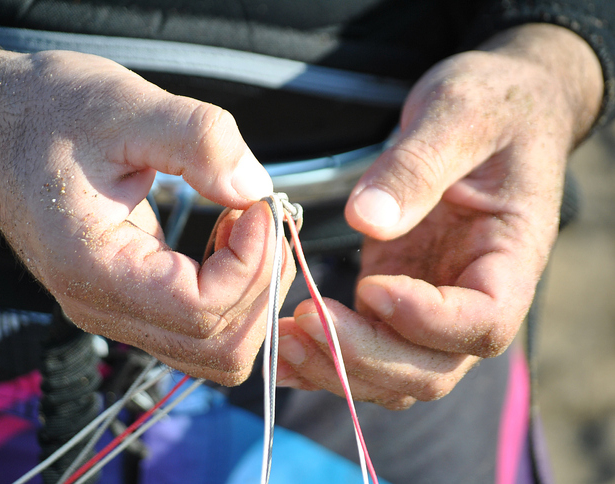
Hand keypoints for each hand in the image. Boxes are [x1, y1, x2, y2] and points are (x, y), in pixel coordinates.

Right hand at [0, 39, 294, 384]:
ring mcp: (114, 310)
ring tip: (243, 225)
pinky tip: (225, 236)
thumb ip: (197, 141)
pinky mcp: (127, 297)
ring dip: (248, 293)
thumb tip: (254, 188)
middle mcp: (102, 307)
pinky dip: (231, 291)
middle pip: (217, 348)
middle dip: (260, 283)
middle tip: (262, 216)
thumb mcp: (124, 107)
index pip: (204, 311)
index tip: (260, 206)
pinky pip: (197, 326)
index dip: (253, 264)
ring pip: (212, 349)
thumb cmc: (44, 112)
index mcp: (95, 269)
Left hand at [277, 24, 602, 406]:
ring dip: (338, 368)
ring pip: (395, 373)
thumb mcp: (459, 115)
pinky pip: (365, 346)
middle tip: (304, 319)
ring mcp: (432, 302)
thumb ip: (417, 167)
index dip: (427, 320)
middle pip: (431, 367)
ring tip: (281, 339)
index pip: (483, 321)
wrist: (491, 111)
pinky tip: (279, 347)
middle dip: (366, 356)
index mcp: (510, 257)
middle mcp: (474, 295)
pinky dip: (324, 357)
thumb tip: (367, 219)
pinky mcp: (394, 296)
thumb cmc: (491, 106)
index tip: (371, 285)